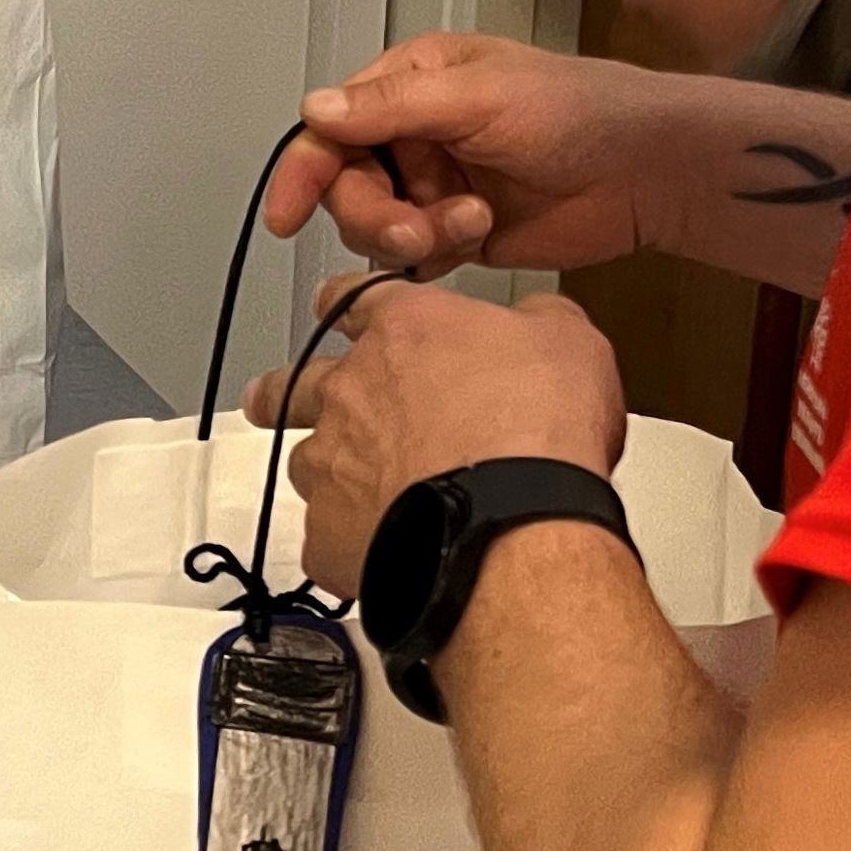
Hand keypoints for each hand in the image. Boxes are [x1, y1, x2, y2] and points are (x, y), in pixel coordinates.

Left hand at [243, 279, 624, 597]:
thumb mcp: (568, 342)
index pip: (355, 298)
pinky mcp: (330, 531)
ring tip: (353, 492)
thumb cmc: (537, 433)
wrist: (514, 520)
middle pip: (297, 383)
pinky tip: (382, 551)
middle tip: (282, 400)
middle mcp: (352, 390)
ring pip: (307, 462)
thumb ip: (537, 321)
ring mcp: (332, 461)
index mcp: (403, 332)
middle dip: (288, 391)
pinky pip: (327, 537)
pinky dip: (350, 543)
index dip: (347, 304)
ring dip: (327, 473)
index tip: (341, 309)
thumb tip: (537, 320)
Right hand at [263, 33, 665, 277]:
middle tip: (418, 232)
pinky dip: (433, 258)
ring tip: (469, 225)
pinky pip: (412, 259)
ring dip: (413, 235)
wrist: (652, 172)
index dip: (303, 171)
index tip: (285, 215)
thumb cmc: (581, 112)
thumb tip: (313, 109)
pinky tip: (476, 240)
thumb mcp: (480, 96)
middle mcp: (413, 134)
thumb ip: (392, 107)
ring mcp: (434, 185)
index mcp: (410, 85)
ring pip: (375, 228)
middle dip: (375, 215)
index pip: (332, 129)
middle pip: (347, 187)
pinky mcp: (458, 232)